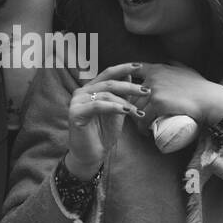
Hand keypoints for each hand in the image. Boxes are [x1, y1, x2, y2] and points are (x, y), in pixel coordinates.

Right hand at [65, 62, 145, 178]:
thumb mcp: (117, 111)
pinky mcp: (75, 113)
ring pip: (105, 94)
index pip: (107, 73)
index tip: (139, 67)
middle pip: (108, 82)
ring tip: (138, 110)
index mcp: (90, 89)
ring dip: (125, 101)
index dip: (123, 68)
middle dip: (130, 86)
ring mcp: (77, 102)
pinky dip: (114, 107)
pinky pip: (98, 105)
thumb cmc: (103, 133)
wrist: (91, 155)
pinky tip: (127, 111)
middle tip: (146, 91)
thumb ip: (121, 94)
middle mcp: (81, 92)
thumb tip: (130, 75)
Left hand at [133, 62, 222, 125]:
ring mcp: (154, 89)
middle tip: (135, 116)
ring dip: (136, 118)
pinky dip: (142, 127)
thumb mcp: (185, 70)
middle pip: (131, 92)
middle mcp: (153, 77)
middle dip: (131, 104)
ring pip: (136, 106)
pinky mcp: (158, 103)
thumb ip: (174, 65)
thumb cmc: (200, 86)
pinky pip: (143, 117)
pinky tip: (144, 132)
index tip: (124, 90)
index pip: (133, 69)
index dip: (126, 79)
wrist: (209, 99)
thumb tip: (170, 61)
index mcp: (157, 68)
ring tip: (140, 126)